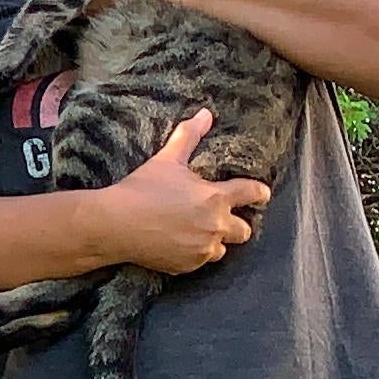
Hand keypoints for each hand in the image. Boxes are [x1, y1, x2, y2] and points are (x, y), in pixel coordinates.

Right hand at [97, 109, 271, 273]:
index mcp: (216, 197)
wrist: (116, 224)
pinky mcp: (188, 265)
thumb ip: (189, 136)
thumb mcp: (166, 159)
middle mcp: (216, 225)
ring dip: (214, 241)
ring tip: (196, 232)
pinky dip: (193, 253)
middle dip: (237, 224)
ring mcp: (203, 248)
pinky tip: (177, 243)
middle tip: (220, 217)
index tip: (262, 193)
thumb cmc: (142, 189)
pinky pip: (199, 261)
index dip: (259, 192)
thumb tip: (206, 114)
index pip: (250, 193)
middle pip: (244, 230)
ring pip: (221, 248)